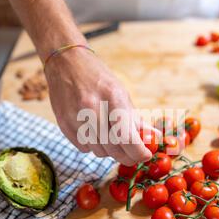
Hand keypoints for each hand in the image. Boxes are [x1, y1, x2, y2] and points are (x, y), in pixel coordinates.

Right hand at [44, 47, 152, 165]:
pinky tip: (94, 133)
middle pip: (113, 149)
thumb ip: (136, 119)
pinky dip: (93, 146)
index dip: (139, 152)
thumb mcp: (121, 93)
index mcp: (112, 97)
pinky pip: (83, 148)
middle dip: (127, 156)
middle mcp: (92, 108)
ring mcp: (75, 117)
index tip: (145, 155)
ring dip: (109, 151)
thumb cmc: (97, 77)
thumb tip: (155, 138)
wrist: (66, 62)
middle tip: (133, 154)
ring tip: (111, 137)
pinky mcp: (63, 124)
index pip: (127, 137)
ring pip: (99, 152)